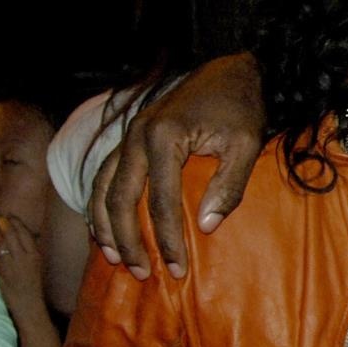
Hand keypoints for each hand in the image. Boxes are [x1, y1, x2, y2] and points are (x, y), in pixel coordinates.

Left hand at [0, 212, 46, 304]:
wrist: (27, 302)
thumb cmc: (33, 283)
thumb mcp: (38, 265)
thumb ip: (31, 251)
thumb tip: (26, 236)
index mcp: (35, 255)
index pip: (26, 235)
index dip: (18, 224)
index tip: (12, 217)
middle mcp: (23, 259)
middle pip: (13, 237)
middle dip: (6, 226)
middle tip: (0, 218)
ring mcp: (11, 265)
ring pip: (2, 246)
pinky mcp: (1, 273)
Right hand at [89, 54, 265, 279]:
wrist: (227, 71)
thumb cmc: (240, 108)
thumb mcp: (246, 144)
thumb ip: (229, 185)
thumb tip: (205, 227)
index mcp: (163, 137)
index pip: (160, 200)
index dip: (167, 239)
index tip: (178, 269)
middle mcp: (135, 137)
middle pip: (120, 199)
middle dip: (129, 241)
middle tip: (143, 274)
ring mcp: (127, 137)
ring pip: (103, 189)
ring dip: (106, 227)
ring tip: (117, 260)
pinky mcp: (128, 140)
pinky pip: (104, 177)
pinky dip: (101, 206)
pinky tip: (106, 231)